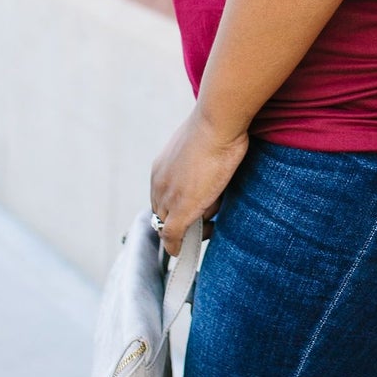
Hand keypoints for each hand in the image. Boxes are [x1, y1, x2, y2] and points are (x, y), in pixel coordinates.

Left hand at [150, 105, 249, 256]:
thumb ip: (199, 161)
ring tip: (209, 226)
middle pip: (162, 213)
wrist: (216, 124)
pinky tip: (182, 251)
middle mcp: (159, 183)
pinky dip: (176, 246)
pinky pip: (172, 236)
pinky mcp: (180, 210)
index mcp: (162, 167)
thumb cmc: (217, 128)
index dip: (177, 206)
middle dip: (179, 222)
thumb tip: (210, 173)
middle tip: (204, 223)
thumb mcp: (203, 145)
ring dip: (186, 231)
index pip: (163, 196)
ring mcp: (168, 198)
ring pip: (168, 225)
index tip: (195, 209)